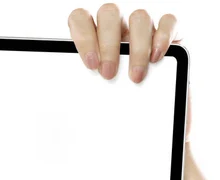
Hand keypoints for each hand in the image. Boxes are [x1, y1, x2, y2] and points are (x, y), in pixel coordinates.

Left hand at [67, 4, 190, 140]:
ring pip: (139, 16)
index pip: (80, 18)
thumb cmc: (113, 100)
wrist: (148, 115)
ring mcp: (141, 26)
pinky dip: (163, 36)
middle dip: (108, 44)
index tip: (90, 65)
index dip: (83, 36)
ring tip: (134, 76)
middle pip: (109, 13)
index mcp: (92, 34)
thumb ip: (81, 91)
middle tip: (108, 74)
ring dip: (136, 48)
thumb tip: (61, 108)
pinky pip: (169, 21)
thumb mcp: (93, 96)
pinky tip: (156, 58)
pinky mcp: (169, 33)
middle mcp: (116, 25)